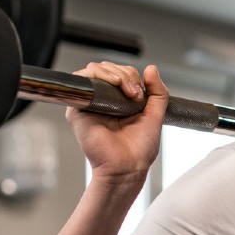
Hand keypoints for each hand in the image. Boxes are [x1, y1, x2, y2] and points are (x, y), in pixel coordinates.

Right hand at [67, 62, 167, 186]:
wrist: (127, 166)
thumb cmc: (139, 149)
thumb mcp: (155, 115)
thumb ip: (158, 92)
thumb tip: (152, 68)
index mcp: (117, 101)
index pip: (120, 73)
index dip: (132, 75)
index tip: (142, 93)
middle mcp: (101, 100)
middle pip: (107, 68)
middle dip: (125, 74)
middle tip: (136, 94)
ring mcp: (88, 103)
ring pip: (94, 70)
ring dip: (114, 73)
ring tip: (128, 91)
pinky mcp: (76, 109)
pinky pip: (81, 80)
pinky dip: (98, 75)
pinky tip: (114, 86)